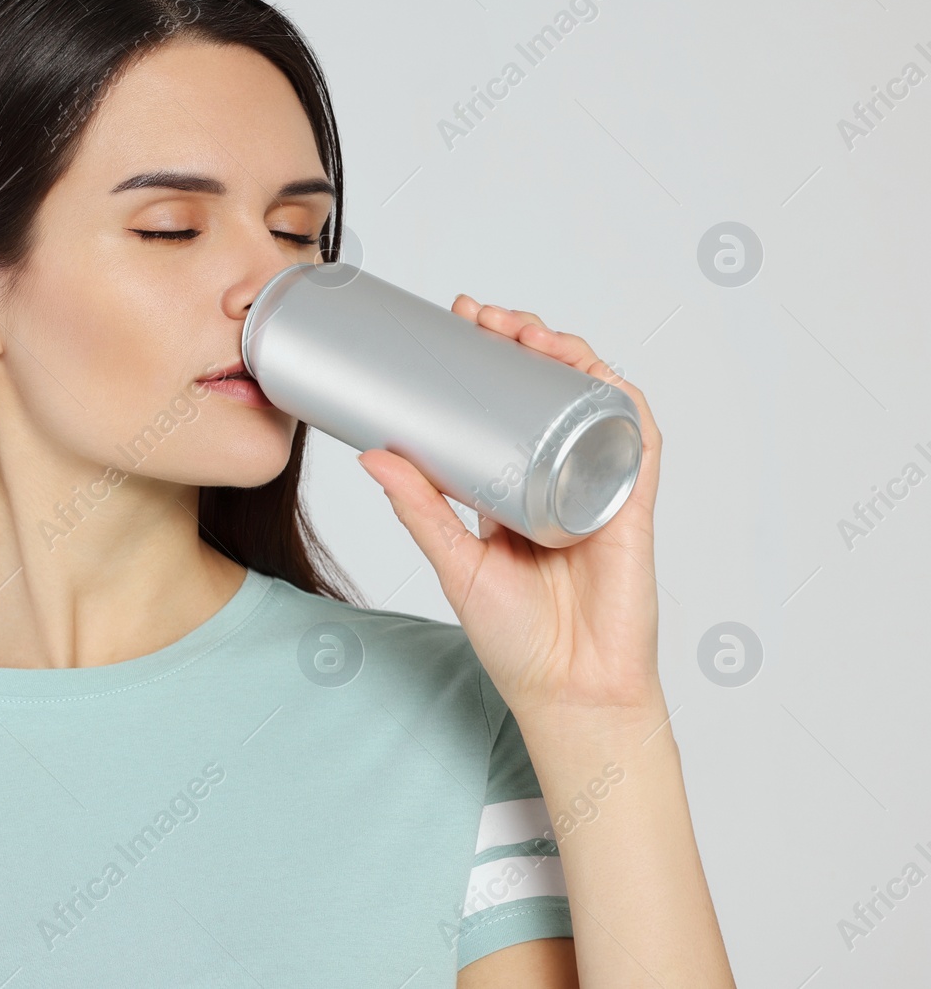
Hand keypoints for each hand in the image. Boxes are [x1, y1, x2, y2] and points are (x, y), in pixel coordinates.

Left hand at [356, 295, 664, 719]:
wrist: (570, 694)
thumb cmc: (517, 641)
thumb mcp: (454, 564)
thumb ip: (419, 511)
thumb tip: (371, 455)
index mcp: (515, 488)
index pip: (506, 405)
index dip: (489, 359)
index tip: (457, 322)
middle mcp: (560, 478)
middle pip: (551, 389)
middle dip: (522, 341)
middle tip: (481, 315)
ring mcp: (598, 487)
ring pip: (594, 401)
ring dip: (567, 355)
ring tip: (526, 330)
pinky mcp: (632, 505)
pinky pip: (637, 439)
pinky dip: (621, 399)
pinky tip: (593, 371)